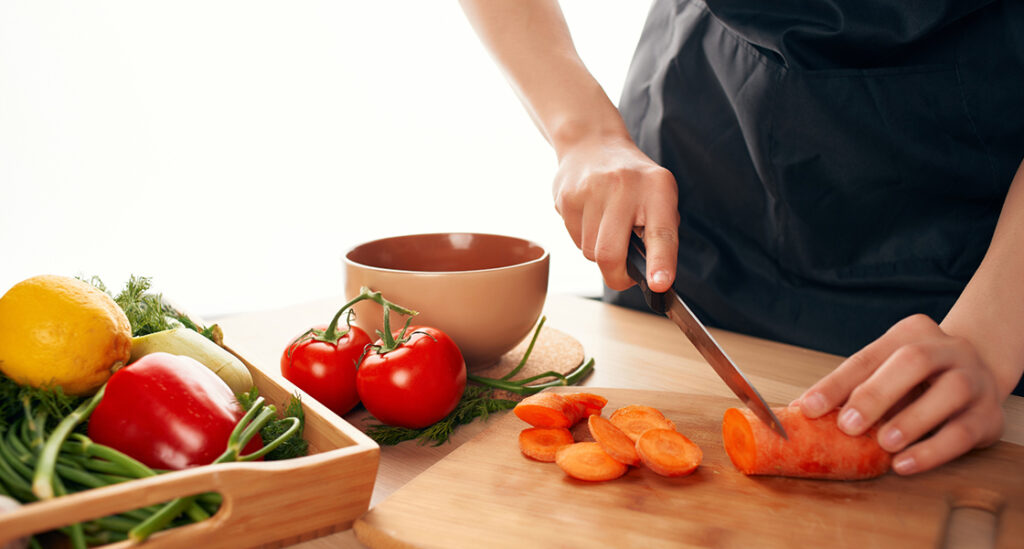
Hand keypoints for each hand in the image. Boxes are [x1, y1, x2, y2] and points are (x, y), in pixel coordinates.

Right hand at [552, 134, 679, 291]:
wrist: (592, 143)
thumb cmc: (633, 180)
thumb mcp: (659, 195)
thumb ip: (660, 232)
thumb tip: (652, 276)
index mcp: (657, 187)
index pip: (660, 231)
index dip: (660, 262)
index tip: (659, 285)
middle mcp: (624, 185)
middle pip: (611, 253)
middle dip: (617, 276)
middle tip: (624, 277)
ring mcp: (591, 190)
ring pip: (590, 252)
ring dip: (600, 252)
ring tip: (607, 227)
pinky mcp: (566, 197)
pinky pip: (574, 240)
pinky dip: (584, 239)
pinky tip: (590, 217)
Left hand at [794, 314, 1004, 474]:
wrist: (980, 376)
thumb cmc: (917, 379)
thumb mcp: (886, 372)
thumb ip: (851, 388)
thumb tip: (804, 409)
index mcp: (911, 334)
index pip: (867, 357)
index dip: (835, 384)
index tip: (808, 408)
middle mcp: (947, 350)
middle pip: (913, 361)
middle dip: (876, 394)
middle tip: (848, 426)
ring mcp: (973, 379)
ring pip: (948, 393)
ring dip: (911, 420)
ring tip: (884, 444)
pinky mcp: (989, 415)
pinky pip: (963, 432)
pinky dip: (932, 451)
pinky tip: (905, 464)